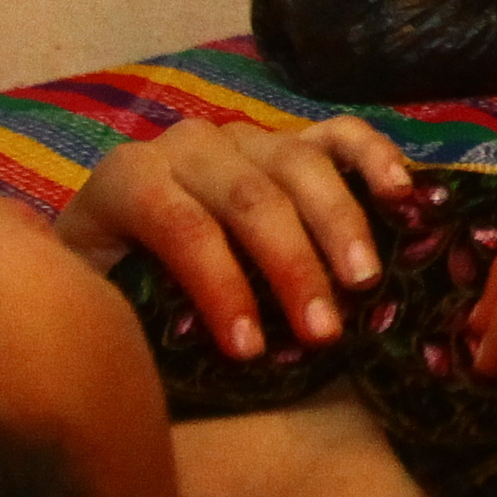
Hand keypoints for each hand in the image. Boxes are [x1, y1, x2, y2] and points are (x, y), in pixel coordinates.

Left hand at [56, 115, 420, 355]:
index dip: (219, 285)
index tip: (251, 351)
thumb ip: (121, 316)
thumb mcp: (94, 302)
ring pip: (299, 164)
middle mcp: (188, 146)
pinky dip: (373, 158)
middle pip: (248, 196)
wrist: (109, 241)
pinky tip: (402, 194)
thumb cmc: (110, 286)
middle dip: (291, 266)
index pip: (181, 225)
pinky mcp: (290, 140)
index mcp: (130, 180)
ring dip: (338, 224)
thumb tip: (164, 361)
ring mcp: (246, 138)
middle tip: (324, 333)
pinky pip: (338, 135)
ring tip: (364, 282)